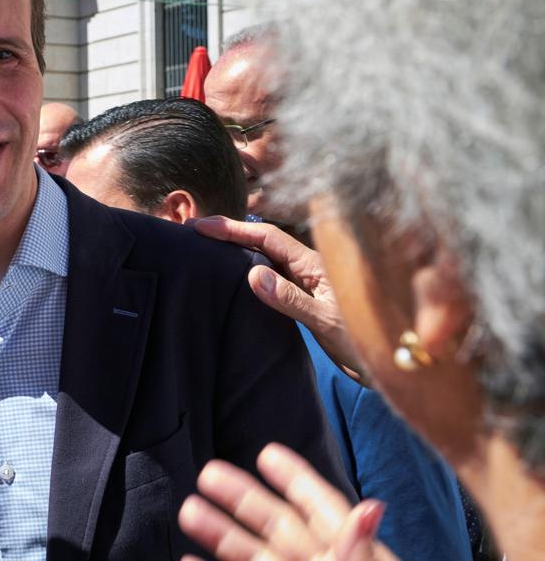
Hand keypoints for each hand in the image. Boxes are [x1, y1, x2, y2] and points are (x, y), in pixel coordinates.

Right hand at [179, 443, 396, 560]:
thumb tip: (371, 507)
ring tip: (189, 510)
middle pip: (277, 524)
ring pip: (252, 553)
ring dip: (220, 532)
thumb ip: (357, 547)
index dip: (296, 478)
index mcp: (352, 550)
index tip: (267, 451)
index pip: (322, 506)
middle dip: (242, 496)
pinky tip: (188, 559)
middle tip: (208, 471)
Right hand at [192, 216, 365, 380]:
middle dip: (230, 233)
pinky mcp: (307, 301)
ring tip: (207, 248)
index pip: (267, 238)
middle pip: (264, 242)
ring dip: (238, 251)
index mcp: (315, 265)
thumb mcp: (327, 321)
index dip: (232, 229)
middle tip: (195, 231)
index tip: (201, 226)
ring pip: (267, 259)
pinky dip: (249, 271)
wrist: (395, 365)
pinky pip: (273, 279)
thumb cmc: (368, 342)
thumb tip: (252, 275)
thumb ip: (290, 299)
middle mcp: (310, 268)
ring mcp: (309, 284)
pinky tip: (235, 276)